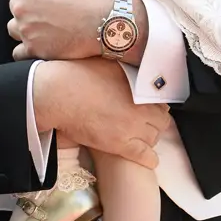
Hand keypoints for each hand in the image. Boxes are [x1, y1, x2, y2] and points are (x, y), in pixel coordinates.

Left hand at [8, 0, 111, 60]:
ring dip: (25, 29)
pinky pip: (19, 52)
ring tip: (44, 30)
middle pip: (17, 10)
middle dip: (29, 11)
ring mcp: (26, 29)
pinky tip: (40, 45)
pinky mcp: (34, 49)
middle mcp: (20, 7)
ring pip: (15, 30)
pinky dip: (27, 49)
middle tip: (49, 15)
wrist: (105, 19)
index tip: (48, 1)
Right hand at [35, 59, 170, 168]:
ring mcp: (131, 127)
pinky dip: (149, 158)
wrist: (58, 94)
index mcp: (139, 87)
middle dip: (154, 121)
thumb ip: (128, 67)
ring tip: (139, 136)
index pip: (161, 101)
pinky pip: (144, 156)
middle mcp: (140, 108)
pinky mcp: (119, 144)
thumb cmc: (78, 74)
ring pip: (154, 138)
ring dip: (149, 137)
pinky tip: (148, 158)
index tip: (148, 106)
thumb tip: (137, 66)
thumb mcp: (109, 62)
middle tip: (143, 121)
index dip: (154, 104)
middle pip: (162, 121)